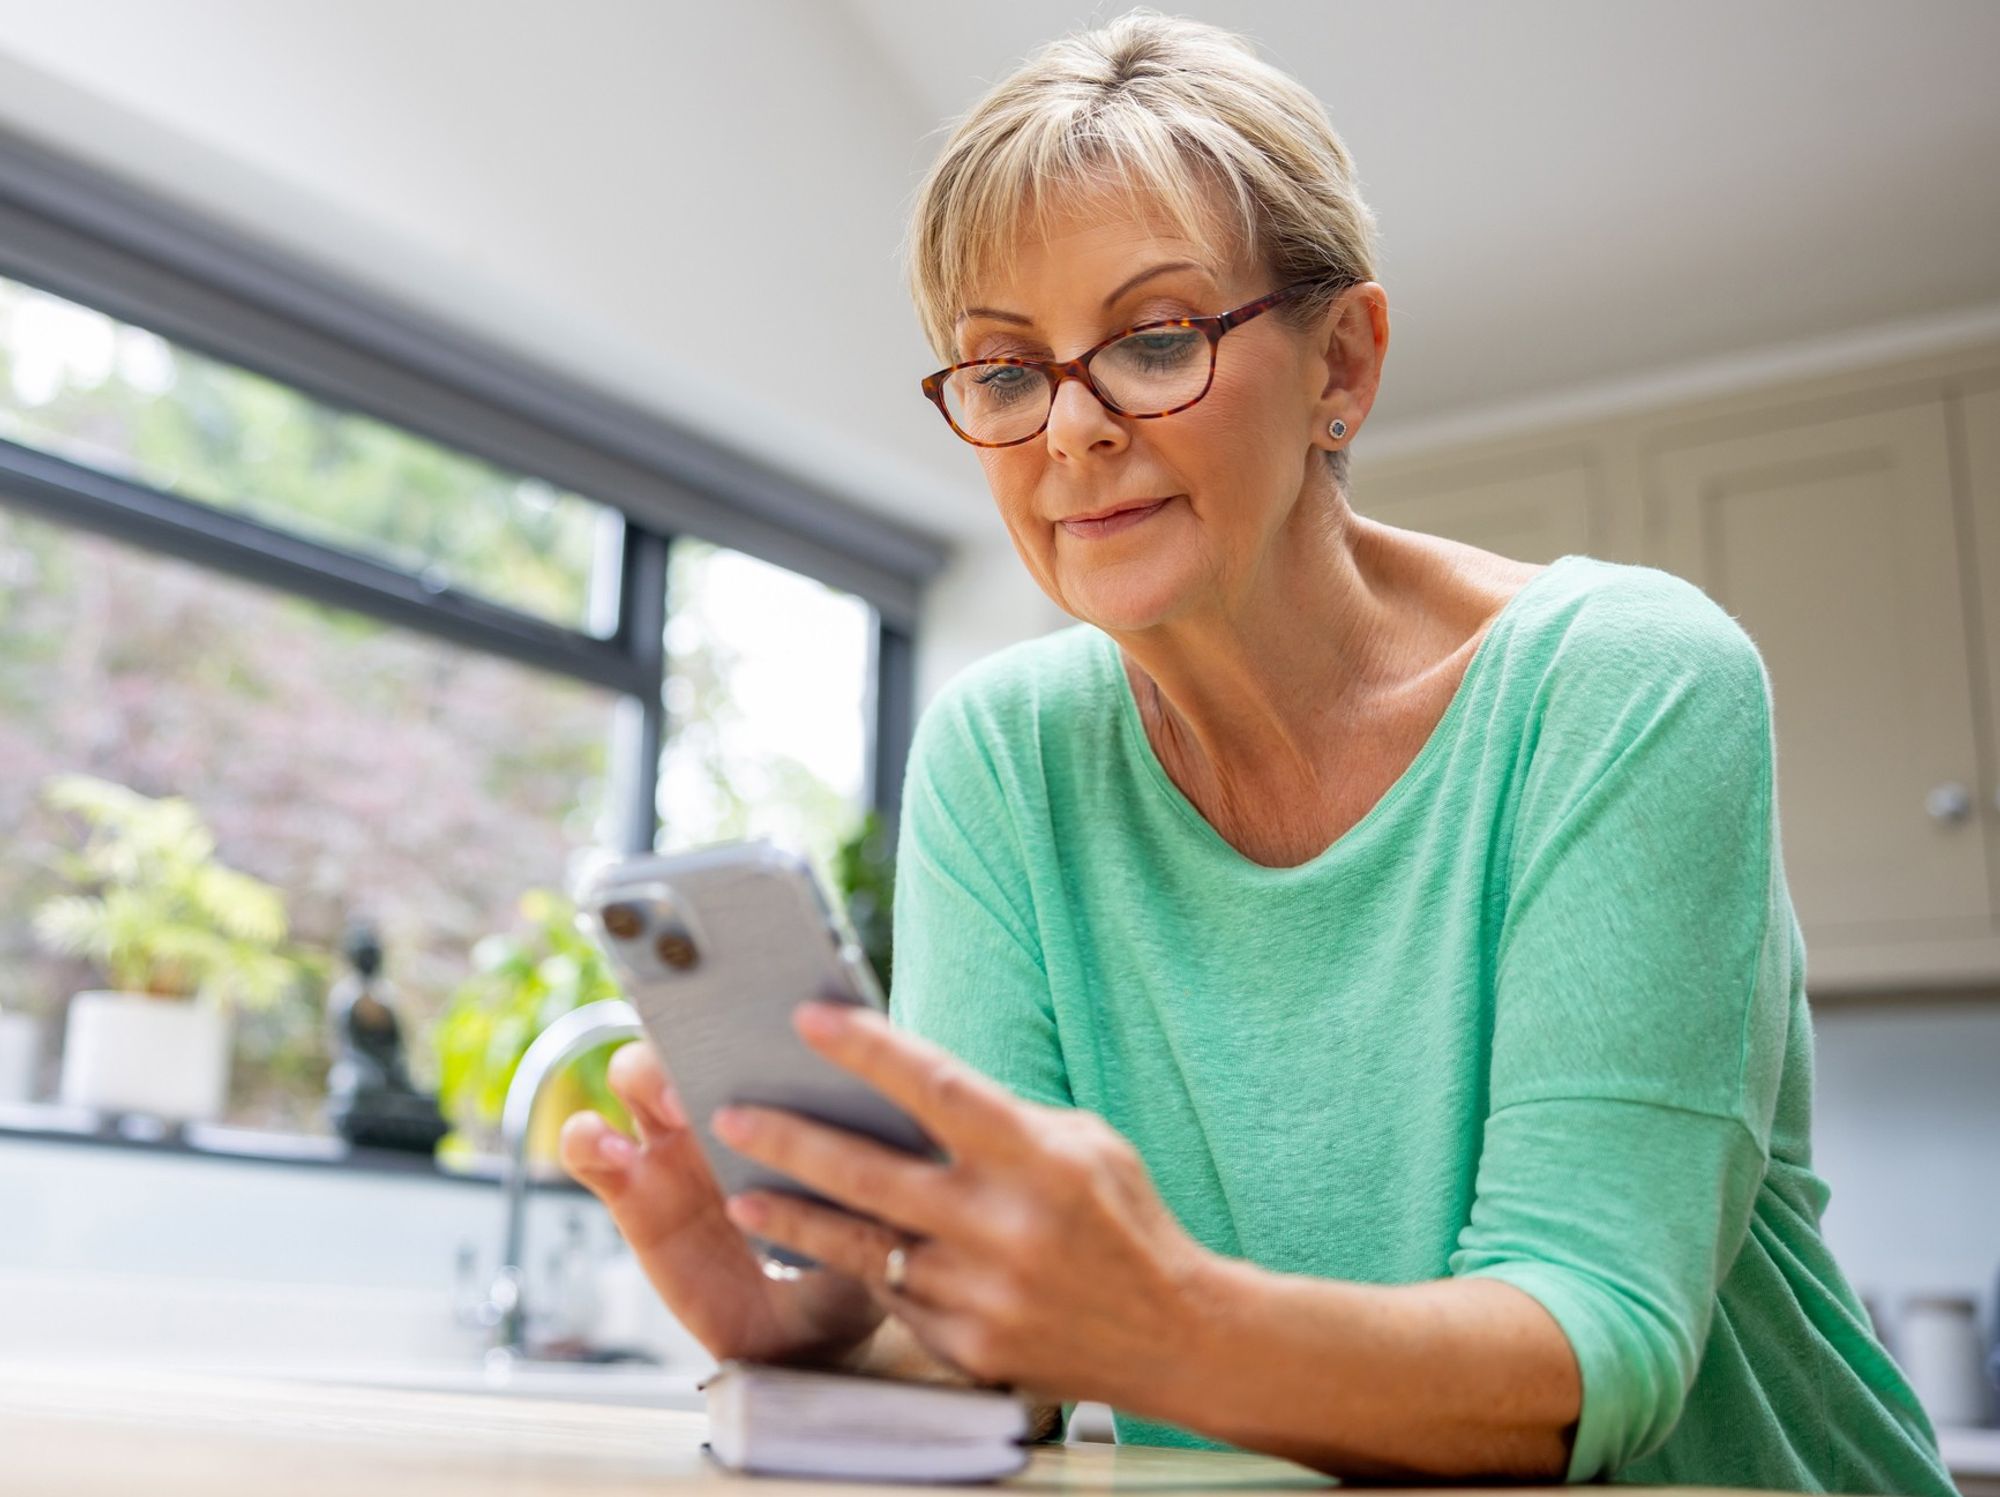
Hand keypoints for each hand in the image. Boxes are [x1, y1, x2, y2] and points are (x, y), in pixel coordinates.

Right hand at [558, 1040, 883, 1366]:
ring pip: (635, 1074)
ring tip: (673, 1108)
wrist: (804, 1338)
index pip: (764, 1025)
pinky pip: (592, 1150)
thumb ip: (872, 1178)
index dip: (762, 1009)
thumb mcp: (874, 1222)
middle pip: (693, 1035)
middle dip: (702, 1033)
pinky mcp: (631, 1190)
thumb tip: (894, 1125)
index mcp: (787, 1092)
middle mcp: (725, 1104)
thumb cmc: (848, 1261)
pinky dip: (589, 1140)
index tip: (774, 1018)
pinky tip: (610, 1153)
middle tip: (719, 1060)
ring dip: (644, 1074)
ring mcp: (673, 1143)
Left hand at [707, 1000, 1214, 1408]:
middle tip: (730, 1115)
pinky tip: (822, 1248)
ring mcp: (979, 1293)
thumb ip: (999, 1121)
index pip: (934, 1087)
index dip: (866, 1048)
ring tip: (741, 1195)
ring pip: (860, 1246)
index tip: (807, 1017)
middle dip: (789, 1140)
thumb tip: (907, 1091)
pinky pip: (894, 1297)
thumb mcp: (1080, 1143)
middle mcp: (1001, 1226)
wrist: (1178, 1337)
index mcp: (1036, 1157)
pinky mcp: (966, 1346)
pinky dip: (859, 1269)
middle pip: (868, 1173)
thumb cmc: (1125, 1220)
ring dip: (794, 1219)